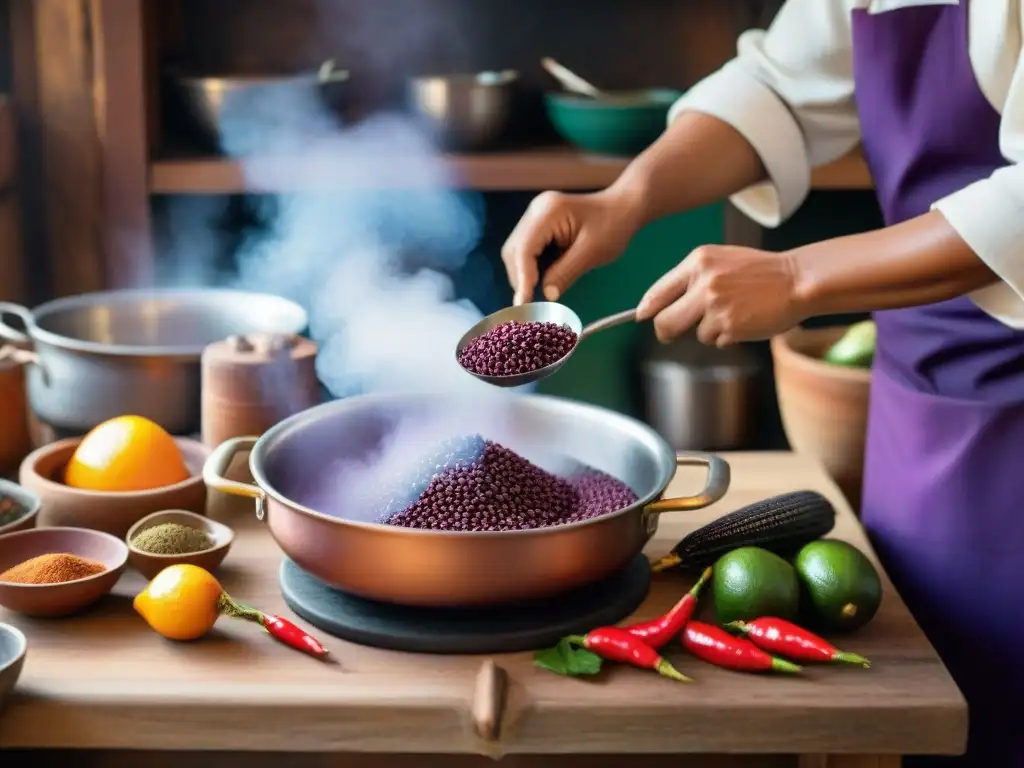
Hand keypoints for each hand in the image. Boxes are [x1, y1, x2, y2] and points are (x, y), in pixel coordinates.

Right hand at [501, 189, 641, 304]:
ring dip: (524, 274)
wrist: (623, 208)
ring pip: (517, 252)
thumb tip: (546, 296)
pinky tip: (543, 280)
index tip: (524, 304)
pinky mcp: (539, 225)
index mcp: (548, 212)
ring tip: (537, 295)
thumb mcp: (592, 253)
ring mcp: (536, 216)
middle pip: (514, 250)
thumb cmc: (614, 226)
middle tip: (531, 304)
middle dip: (521, 278)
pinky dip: (531, 268)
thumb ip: (566, 273)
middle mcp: (536, 211)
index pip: (524, 249)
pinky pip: (527, 250)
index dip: (522, 278)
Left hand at [636, 245, 806, 344]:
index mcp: (698, 262)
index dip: (646, 309)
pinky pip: (716, 341)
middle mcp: (703, 282)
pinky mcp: (729, 326)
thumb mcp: (721, 261)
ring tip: (734, 313)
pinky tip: (745, 321)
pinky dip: (727, 337)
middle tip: (669, 334)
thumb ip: (692, 279)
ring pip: (695, 334)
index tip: (640, 317)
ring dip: (709, 331)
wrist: (797, 279)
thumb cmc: (759, 273)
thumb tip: (656, 307)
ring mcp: (715, 305)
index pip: (658, 291)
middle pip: (664, 321)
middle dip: (665, 331)